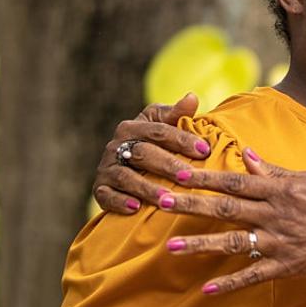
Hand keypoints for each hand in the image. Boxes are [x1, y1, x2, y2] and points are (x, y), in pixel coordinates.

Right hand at [94, 92, 212, 214]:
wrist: (124, 169)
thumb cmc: (153, 145)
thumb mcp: (163, 127)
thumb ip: (177, 115)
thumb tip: (192, 97)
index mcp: (133, 128)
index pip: (159, 131)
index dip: (182, 139)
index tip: (205, 150)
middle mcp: (116, 146)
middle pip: (144, 153)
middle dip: (168, 165)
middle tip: (190, 177)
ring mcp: (106, 168)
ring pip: (126, 177)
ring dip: (147, 188)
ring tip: (167, 198)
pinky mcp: (100, 189)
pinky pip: (107, 196)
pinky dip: (120, 202)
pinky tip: (136, 209)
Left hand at [159, 148, 305, 292]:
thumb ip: (273, 171)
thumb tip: (246, 156)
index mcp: (279, 190)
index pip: (235, 181)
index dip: (205, 178)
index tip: (178, 174)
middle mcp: (275, 215)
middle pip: (226, 209)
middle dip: (191, 206)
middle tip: (161, 202)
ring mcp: (280, 242)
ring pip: (234, 243)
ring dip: (201, 245)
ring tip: (171, 248)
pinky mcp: (287, 266)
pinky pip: (254, 276)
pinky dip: (230, 284)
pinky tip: (207, 290)